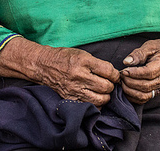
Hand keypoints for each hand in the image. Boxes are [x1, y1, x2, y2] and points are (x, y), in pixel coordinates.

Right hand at [0, 37, 119, 106]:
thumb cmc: (64, 58)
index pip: (109, 71)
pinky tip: (94, 97)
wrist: (43, 65)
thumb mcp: (81, 54)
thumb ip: (98, 64)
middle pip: (106, 87)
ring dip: (105, 96)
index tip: (114, 75)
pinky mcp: (71, 98)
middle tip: (107, 83)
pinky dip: (96, 103)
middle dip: (111, 85)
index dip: (115, 74)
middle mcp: (79, 75)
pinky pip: (91, 106)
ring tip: (101, 91)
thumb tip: (114, 75)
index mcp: (83, 61)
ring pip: (101, 99)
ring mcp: (74, 88)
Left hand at [119, 31, 159, 103]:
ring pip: (146, 94)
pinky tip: (127, 89)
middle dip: (130, 82)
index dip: (134, 73)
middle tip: (120, 76)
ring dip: (131, 91)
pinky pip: (147, 98)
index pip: (148, 73)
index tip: (123, 71)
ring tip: (122, 82)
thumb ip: (138, 54)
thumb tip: (126, 62)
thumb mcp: (150, 46)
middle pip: (146, 85)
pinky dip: (135, 96)